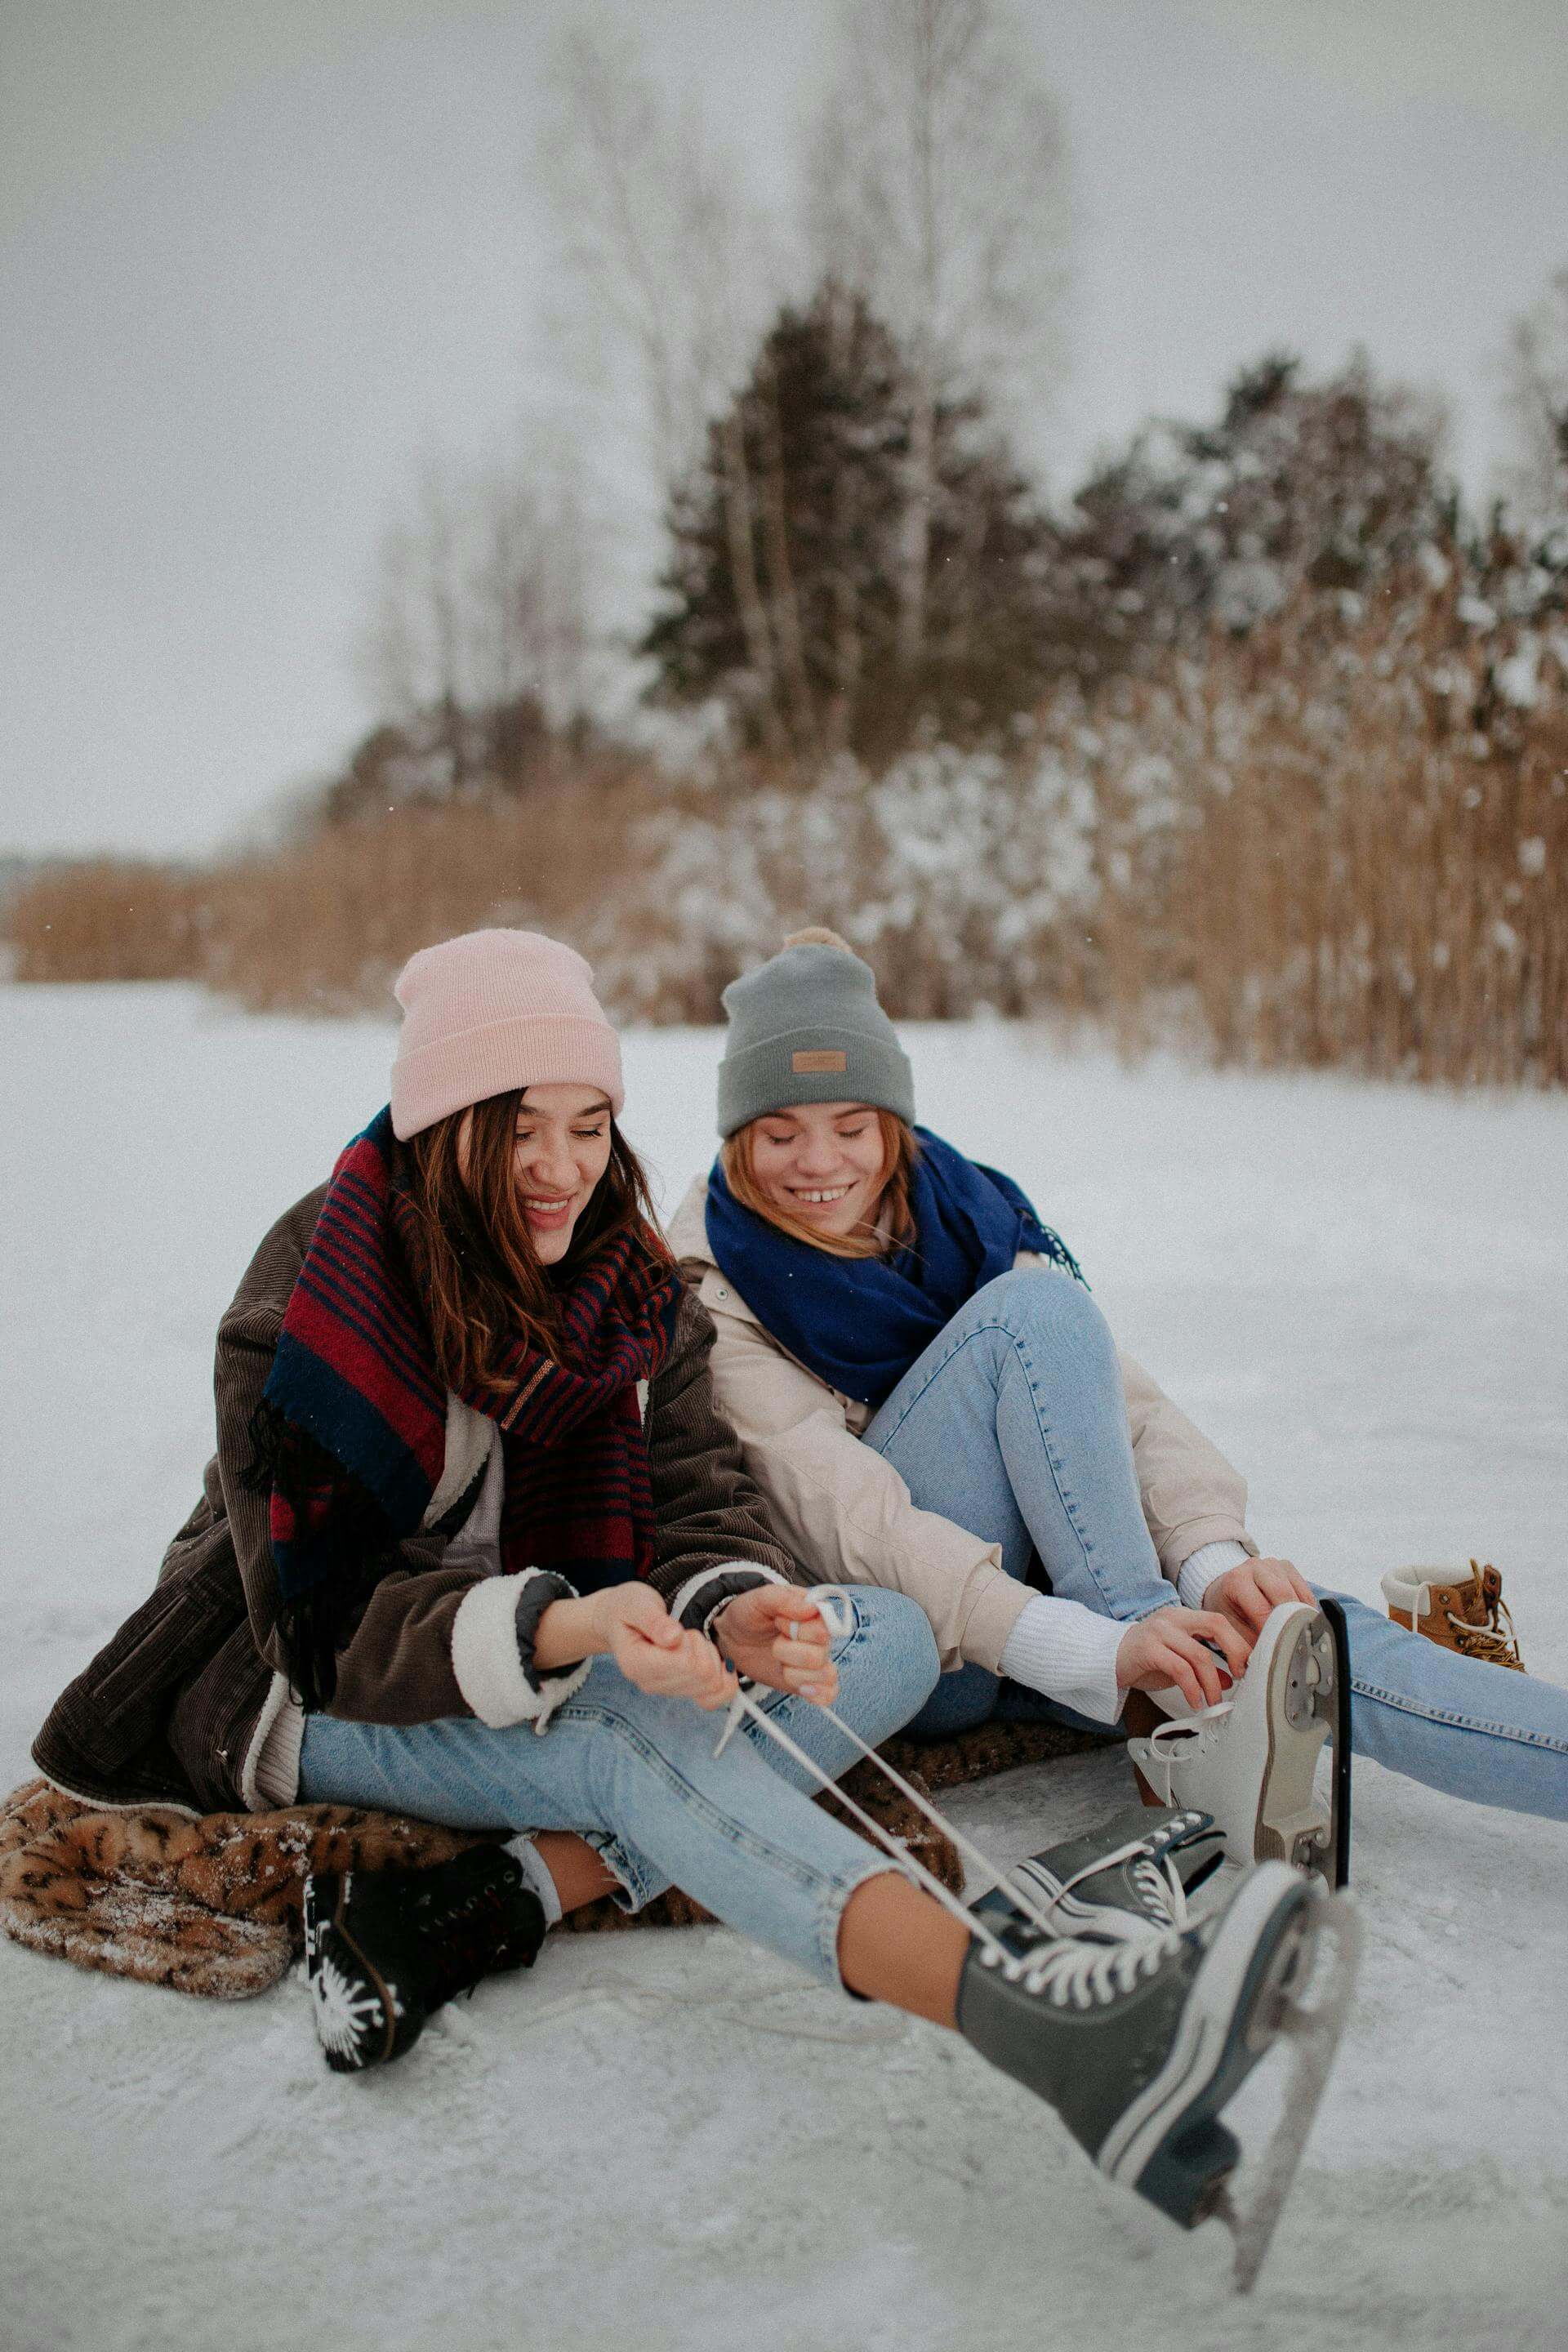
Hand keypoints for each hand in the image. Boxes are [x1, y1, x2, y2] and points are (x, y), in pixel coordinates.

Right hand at [590, 1585, 738, 1710]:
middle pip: (702, 1676)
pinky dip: (722, 1678)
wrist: (619, 1620)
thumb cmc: (629, 1608)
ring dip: (709, 1658)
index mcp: (636, 1664)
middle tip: (685, 1634)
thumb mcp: (638, 1604)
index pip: (684, 1664)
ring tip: (690, 1643)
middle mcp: (650, 1684)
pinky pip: (715, 1698)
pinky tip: (711, 1658)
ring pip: (712, 1686)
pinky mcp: (679, 1692)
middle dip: (702, 1649)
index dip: (691, 1642)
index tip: (678, 1629)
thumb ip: (655, 1621)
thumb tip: (674, 1638)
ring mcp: (665, 1690)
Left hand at [712, 1585, 839, 1705]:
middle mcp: (820, 1638)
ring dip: (794, 1673)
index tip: (778, 1622)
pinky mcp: (809, 1680)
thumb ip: (783, 1598)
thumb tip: (810, 1608)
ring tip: (780, 1661)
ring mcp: (815, 1661)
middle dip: (787, 1652)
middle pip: (818, 1656)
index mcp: (814, 1614)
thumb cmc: (750, 1614)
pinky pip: (829, 1693)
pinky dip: (817, 1694)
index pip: (822, 1630)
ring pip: (825, 1676)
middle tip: (775, 1642)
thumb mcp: (759, 1598)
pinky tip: (801, 1687)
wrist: (734, 1637)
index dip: (797, 1630)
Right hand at [1116, 1607, 1251, 1710]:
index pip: (1219, 1620)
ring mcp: (1159, 1631)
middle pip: (1215, 1624)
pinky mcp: (1148, 1649)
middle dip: (1234, 1652)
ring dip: (1211, 1683)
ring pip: (1199, 1654)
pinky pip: (1179, 1669)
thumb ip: (1201, 1666)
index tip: (1246, 1667)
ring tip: (1213, 1702)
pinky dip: (1192, 1689)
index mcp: (1182, 1616)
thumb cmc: (1142, 1659)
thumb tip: (1229, 1679)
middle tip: (1240, 1677)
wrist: (1104, 1659)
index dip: (1238, 1642)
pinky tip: (1194, 1701)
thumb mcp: (1177, 1661)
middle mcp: (1172, 1617)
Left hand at [1201, 1557, 1315, 1638]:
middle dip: (1291, 1621)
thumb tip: (1260, 1662)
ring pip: (1296, 1592)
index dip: (1272, 1630)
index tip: (1280, 1648)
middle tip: (1296, 1643)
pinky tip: (1304, 1623)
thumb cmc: (1227, 1607)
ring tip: (1302, 1636)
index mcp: (1237, 1580)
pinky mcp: (1287, 1567)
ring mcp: (1273, 1564)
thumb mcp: (1228, 1624)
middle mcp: (1255, 1567)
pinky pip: (1305, 1590)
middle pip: (1282, 1594)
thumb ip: (1244, 1642)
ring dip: (1302, 1615)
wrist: (1224, 1587)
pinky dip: (1307, 1608)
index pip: (1261, 1608)